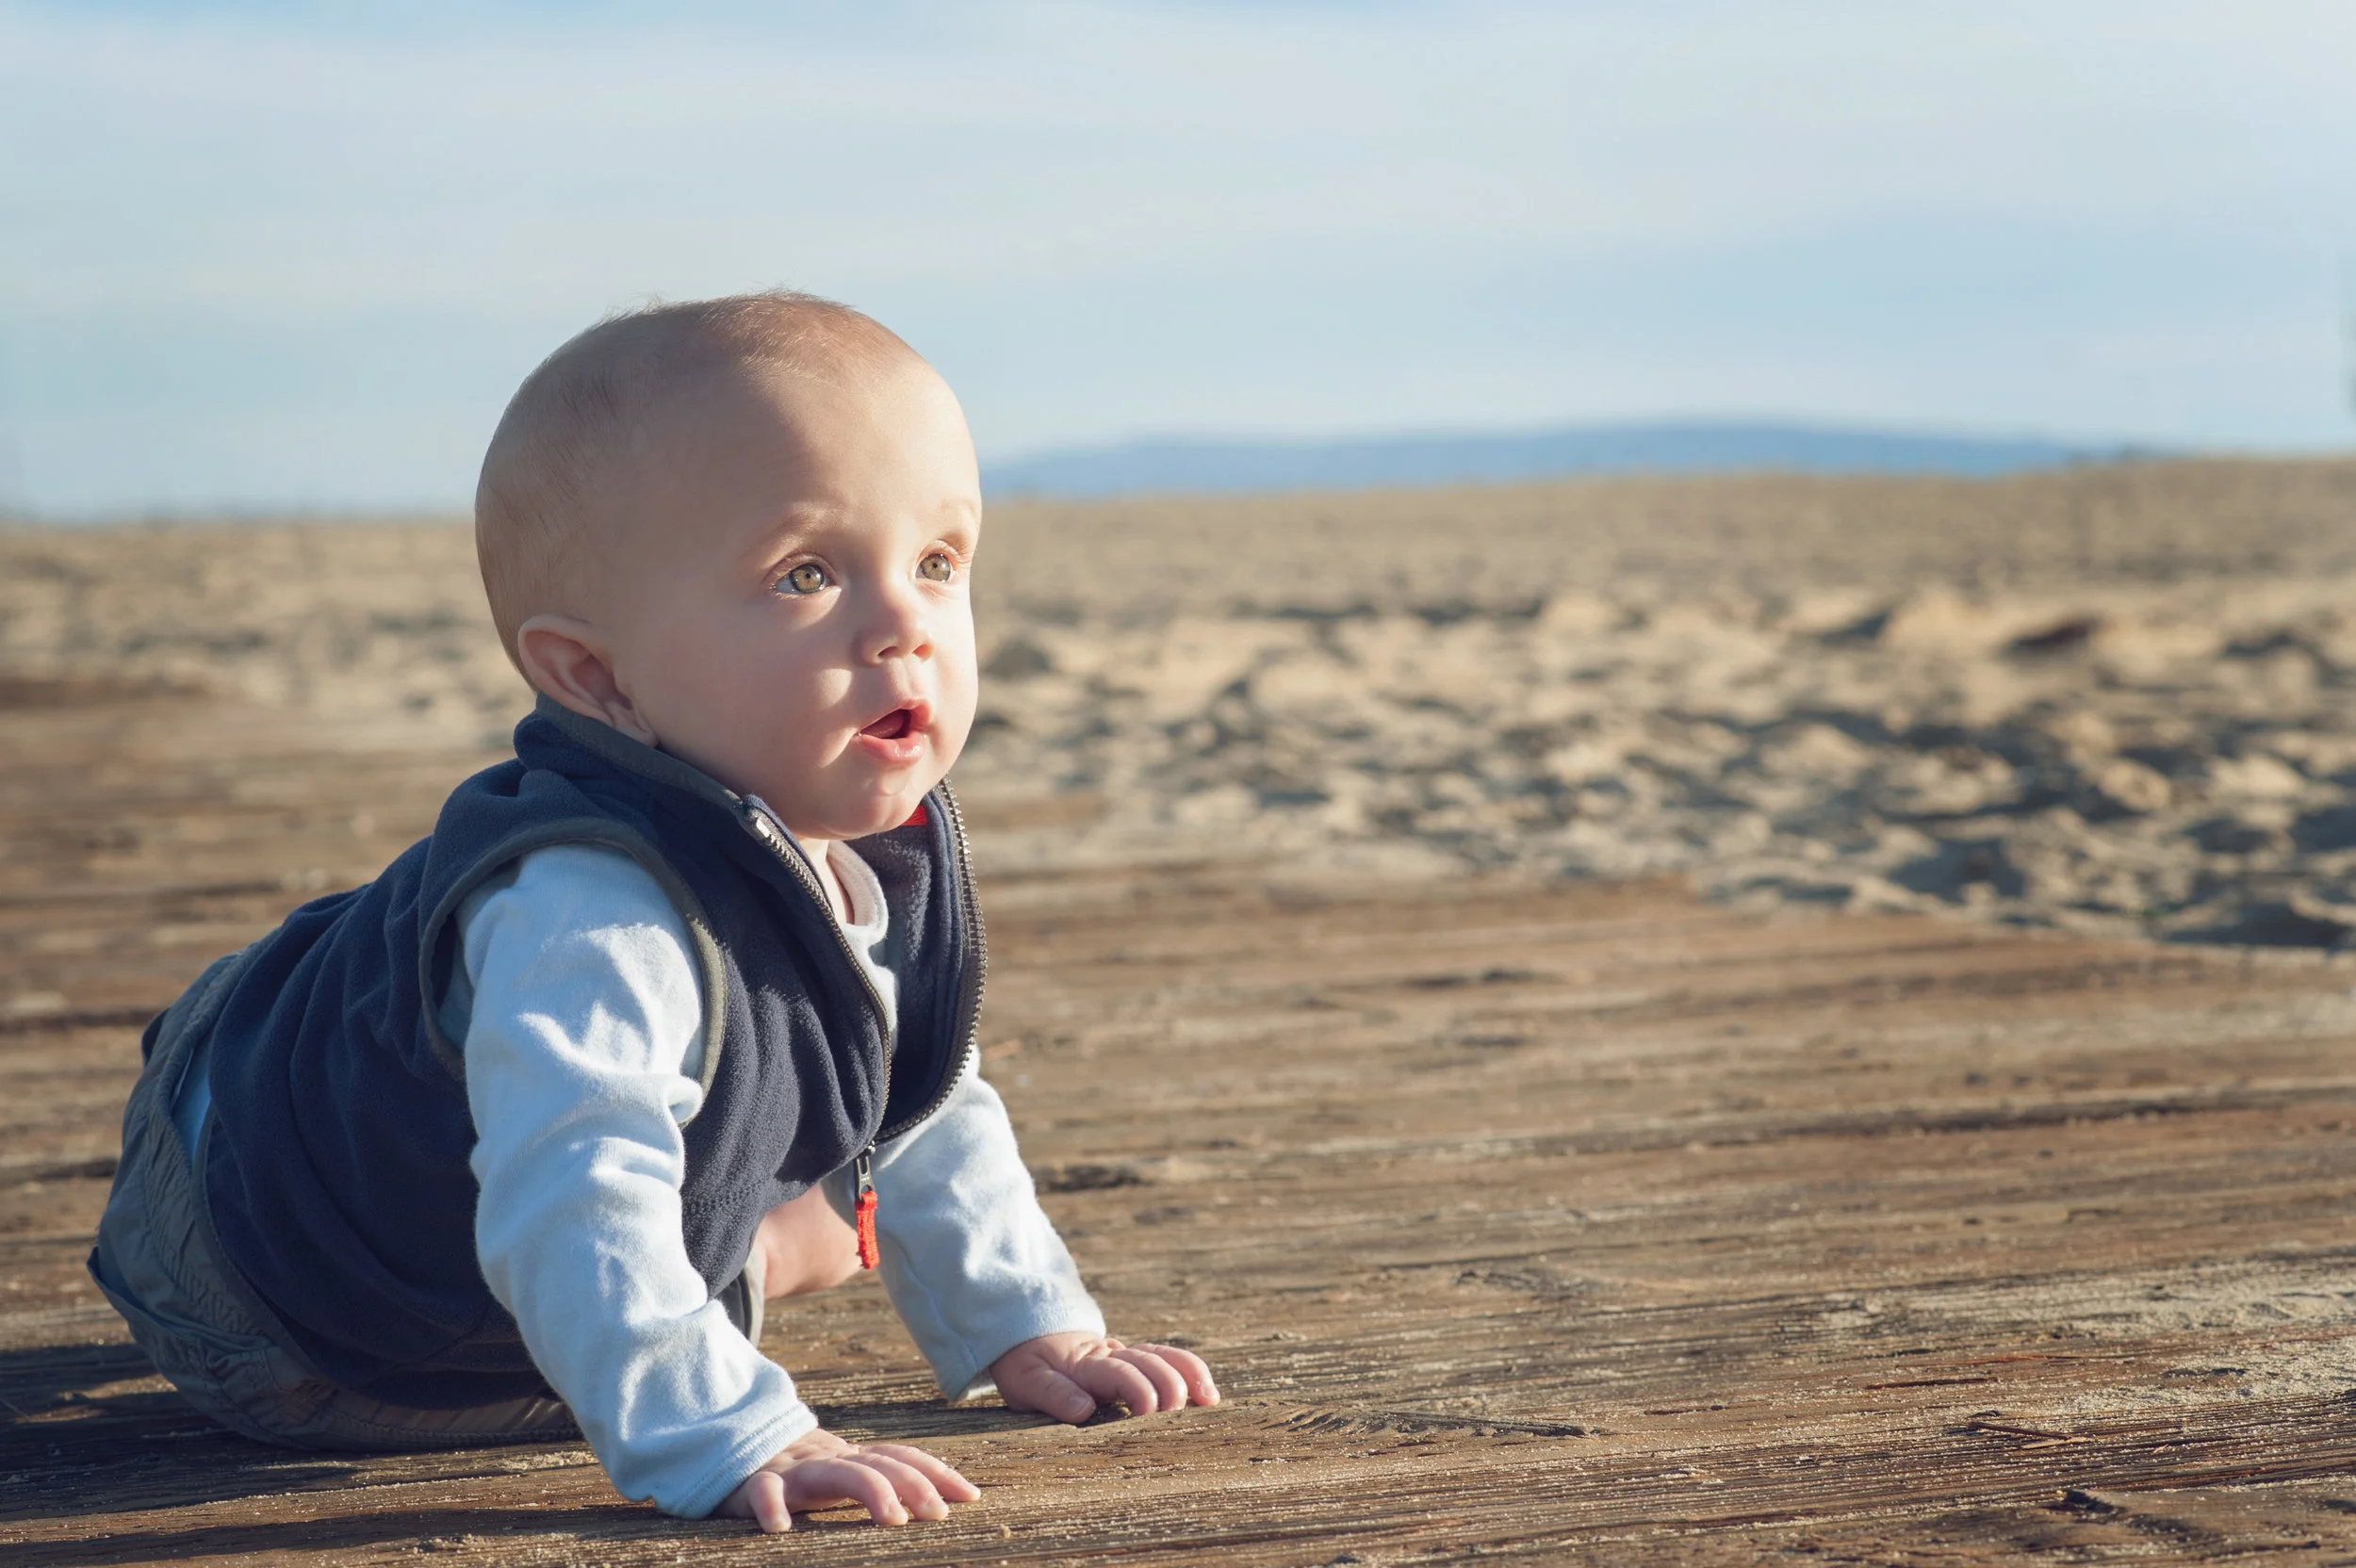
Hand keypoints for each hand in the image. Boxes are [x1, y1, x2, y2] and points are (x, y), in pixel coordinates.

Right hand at [717, 1426, 978, 1532]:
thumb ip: (878, 1481)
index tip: (970, 1496)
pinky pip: (762, 1493)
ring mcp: (793, 1470)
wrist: (731, 1448)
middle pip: (878, 1464)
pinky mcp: (753, 1484)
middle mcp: (828, 1459)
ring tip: (893, 1519)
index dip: (937, 1473)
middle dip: (913, 1485)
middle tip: (939, 1513)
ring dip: (869, 1491)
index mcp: (852, 1458)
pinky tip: (780, 1529)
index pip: (901, 1458)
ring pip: (834, 1473)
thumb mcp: (841, 1475)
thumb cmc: (797, 1474)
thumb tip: (937, 1504)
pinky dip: (770, 1508)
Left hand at [989, 1331, 1219, 1423]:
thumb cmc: (1028, 1366)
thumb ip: (1052, 1393)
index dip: (1139, 1391)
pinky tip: (1207, 1393)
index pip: (1119, 1373)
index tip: (1150, 1414)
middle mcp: (1112, 1354)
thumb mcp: (1025, 1381)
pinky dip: (1191, 1371)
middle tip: (1178, 1417)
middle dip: (1170, 1386)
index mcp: (1085, 1364)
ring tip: (1209, 1400)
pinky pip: (1169, 1358)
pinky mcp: (1136, 1359)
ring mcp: (1127, 1354)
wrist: (1030, 1333)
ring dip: (1189, 1374)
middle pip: (1150, 1363)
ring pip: (1165, 1356)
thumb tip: (1083, 1410)